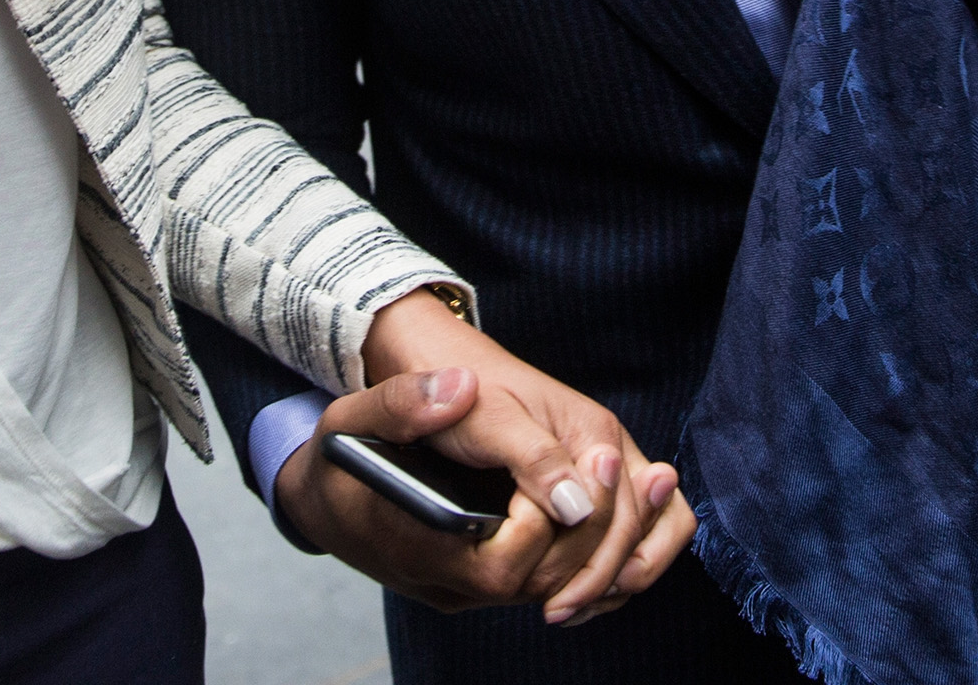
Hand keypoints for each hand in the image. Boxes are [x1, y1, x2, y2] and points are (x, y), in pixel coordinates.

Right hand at [274, 293, 692, 625]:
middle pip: (548, 583)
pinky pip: (555, 584)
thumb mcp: (353, 417)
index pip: (506, 563)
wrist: (320, 500)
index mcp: (419, 547)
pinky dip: (601, 554)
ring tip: (658, 483)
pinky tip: (633, 507)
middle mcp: (452, 584)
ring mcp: (471, 591)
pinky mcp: (487, 581)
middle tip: (639, 471)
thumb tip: (459, 388)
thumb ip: (404, 404)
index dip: (553, 523)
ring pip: (559, 589)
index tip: (584, 464)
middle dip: (602, 533)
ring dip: (614, 544)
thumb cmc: (337, 460)